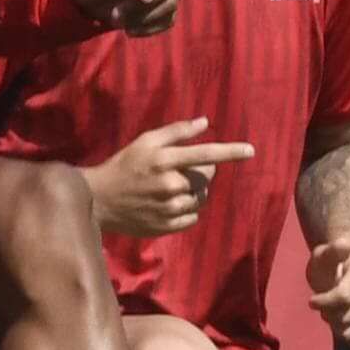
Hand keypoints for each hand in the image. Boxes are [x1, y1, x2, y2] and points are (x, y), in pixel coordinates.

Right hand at [82, 116, 248, 238]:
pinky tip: (168, 204)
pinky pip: (192, 218)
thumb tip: (205, 123)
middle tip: (179, 171)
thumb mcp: (145, 141)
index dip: (230, 152)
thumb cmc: (123, 165)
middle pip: (205, 178)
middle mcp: (170, 185)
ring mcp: (169, 209)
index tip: (250, 150)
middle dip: (199, 173)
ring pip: (200, 199)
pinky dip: (186, 210)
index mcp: (165, 160)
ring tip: (171, 189)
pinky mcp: (167, 227)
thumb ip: (176, 132)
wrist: (99, 200)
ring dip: (193, 193)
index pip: (206, 154)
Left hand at [307, 237, 349, 348]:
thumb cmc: (332, 266)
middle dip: (331, 317)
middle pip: (348, 317)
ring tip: (337, 317)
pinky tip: (347, 327)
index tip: (312, 301)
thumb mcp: (323, 256)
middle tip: (326, 310)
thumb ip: (331, 252)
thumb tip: (344, 245)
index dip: (324, 303)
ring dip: (340, 329)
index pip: (343, 296)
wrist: (349, 275)